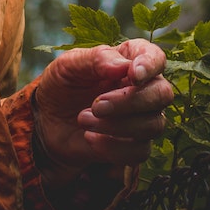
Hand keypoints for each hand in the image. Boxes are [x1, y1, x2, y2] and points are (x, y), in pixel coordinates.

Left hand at [33, 39, 173, 170]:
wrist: (47, 122)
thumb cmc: (62, 86)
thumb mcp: (68, 66)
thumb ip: (96, 59)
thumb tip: (124, 66)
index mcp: (129, 60)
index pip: (155, 57)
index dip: (150, 65)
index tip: (133, 75)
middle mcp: (143, 89)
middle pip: (162, 94)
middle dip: (130, 101)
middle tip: (97, 105)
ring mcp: (142, 119)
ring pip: (153, 125)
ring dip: (116, 125)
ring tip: (83, 119)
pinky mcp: (135, 146)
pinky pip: (140, 151)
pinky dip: (114, 147)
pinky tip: (90, 138)